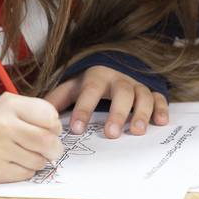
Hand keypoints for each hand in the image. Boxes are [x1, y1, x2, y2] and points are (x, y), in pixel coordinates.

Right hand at [0, 92, 63, 182]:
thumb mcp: (15, 104)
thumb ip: (40, 111)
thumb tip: (59, 132)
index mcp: (10, 105)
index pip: (50, 118)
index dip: (55, 126)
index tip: (50, 128)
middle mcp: (1, 127)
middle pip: (47, 142)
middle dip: (54, 148)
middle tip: (51, 148)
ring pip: (39, 161)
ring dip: (39, 159)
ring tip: (25, 151)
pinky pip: (27, 174)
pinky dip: (27, 169)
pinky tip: (15, 160)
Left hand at [43, 65, 168, 138]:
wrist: (115, 63)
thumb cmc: (90, 82)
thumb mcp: (73, 86)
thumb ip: (57, 99)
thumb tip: (37, 113)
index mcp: (96, 77)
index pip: (89, 92)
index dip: (83, 109)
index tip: (76, 129)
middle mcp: (118, 79)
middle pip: (120, 93)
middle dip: (116, 113)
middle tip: (111, 135)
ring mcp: (136, 85)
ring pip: (142, 96)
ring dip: (141, 113)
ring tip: (137, 132)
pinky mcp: (151, 91)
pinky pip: (159, 98)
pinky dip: (162, 109)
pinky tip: (160, 122)